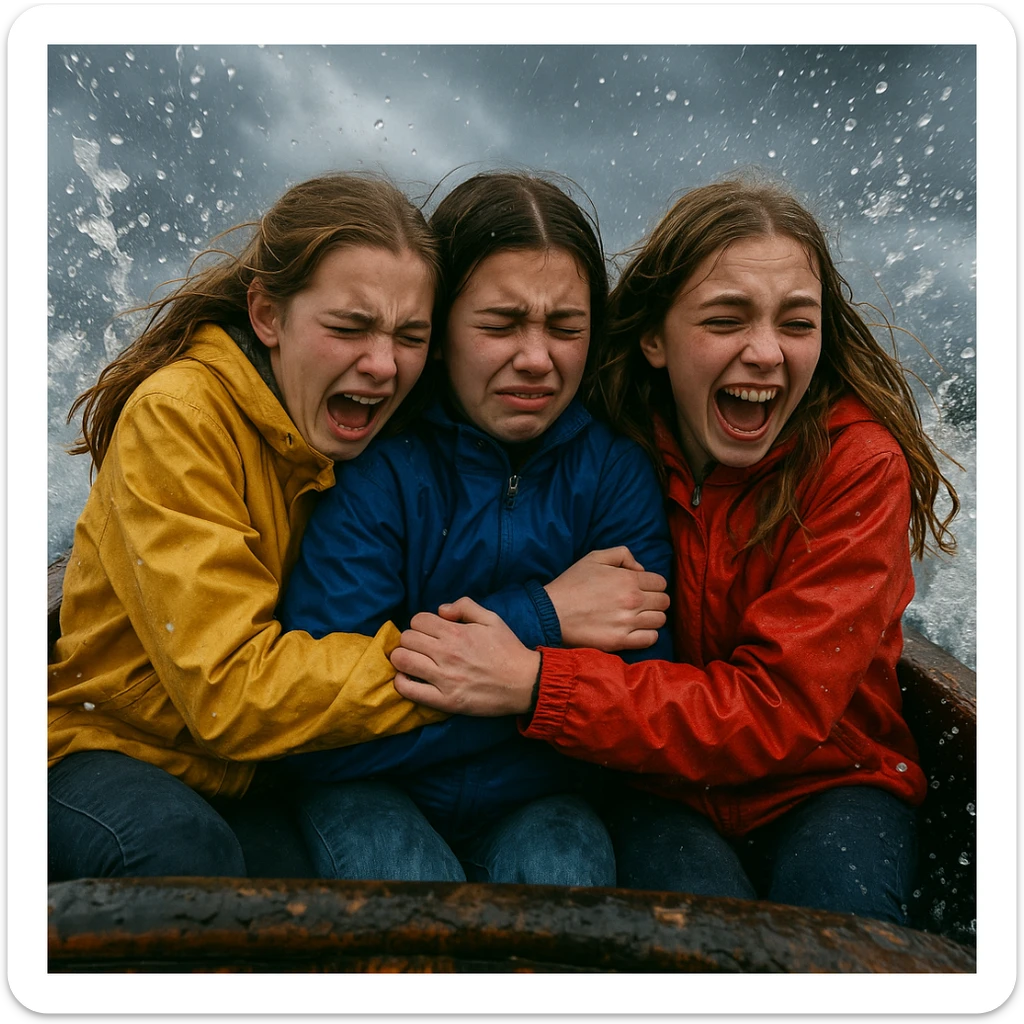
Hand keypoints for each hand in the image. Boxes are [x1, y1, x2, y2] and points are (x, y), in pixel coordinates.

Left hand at [391, 598, 539, 715]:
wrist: (525, 683)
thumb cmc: (508, 649)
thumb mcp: (491, 619)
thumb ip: (465, 606)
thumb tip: (440, 610)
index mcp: (456, 632)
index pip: (417, 620)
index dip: (421, 624)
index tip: (429, 632)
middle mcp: (447, 653)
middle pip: (407, 639)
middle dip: (411, 640)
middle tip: (421, 647)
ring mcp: (444, 678)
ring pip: (402, 661)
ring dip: (403, 659)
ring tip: (413, 662)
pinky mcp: (445, 701)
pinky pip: (409, 690)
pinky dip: (402, 683)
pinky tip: (409, 679)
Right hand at [543, 547, 669, 650]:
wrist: (552, 611)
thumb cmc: (572, 583)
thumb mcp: (594, 557)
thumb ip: (622, 555)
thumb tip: (641, 569)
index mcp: (628, 579)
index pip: (660, 582)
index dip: (653, 584)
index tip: (642, 589)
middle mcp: (633, 600)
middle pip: (664, 602)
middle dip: (655, 600)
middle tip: (641, 603)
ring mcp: (628, 622)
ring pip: (660, 620)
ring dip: (652, 617)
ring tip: (638, 617)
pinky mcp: (620, 641)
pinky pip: (651, 639)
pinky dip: (648, 635)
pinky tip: (636, 630)